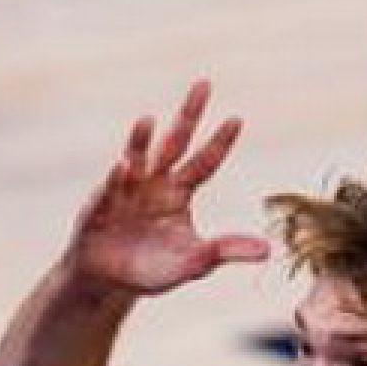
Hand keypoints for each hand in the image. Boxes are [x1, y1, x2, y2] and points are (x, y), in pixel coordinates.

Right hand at [68, 81, 269, 296]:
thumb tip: (268, 250)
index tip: (237, 119)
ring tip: (148, 120)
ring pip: (137, 158)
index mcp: (179, 192)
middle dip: (189, 115)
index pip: (204, 162)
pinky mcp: (98, 207)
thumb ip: (223, 252)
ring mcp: (125, 190)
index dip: (219, 142)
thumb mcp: (192, 264)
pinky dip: (116, 178)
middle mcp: (154, 182)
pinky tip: (123, 166)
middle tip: (204, 84)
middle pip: (175, 143)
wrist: (106, 281)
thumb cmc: (150, 267)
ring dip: (141, 140)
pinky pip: (109, 189)